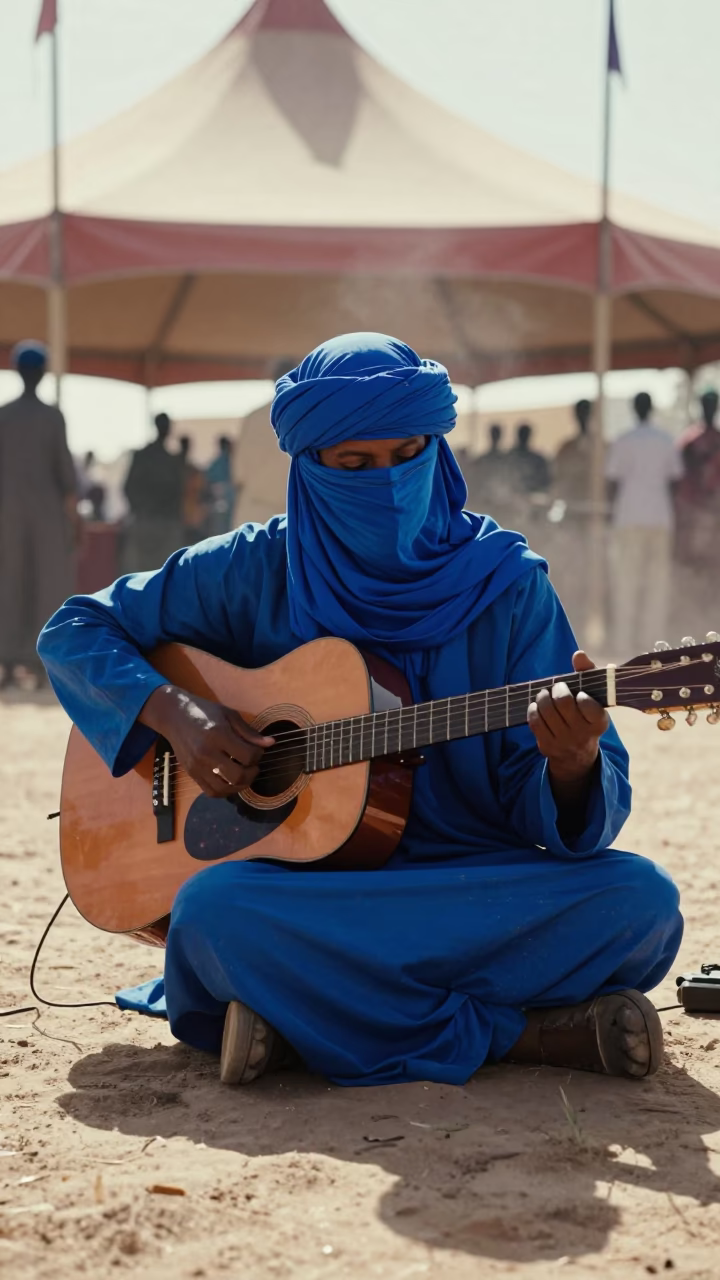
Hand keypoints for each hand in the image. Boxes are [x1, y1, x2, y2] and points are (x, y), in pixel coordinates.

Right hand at [140, 685, 273, 796]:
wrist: (174, 715)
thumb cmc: (204, 711)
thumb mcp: (229, 715)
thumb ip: (249, 732)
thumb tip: (271, 744)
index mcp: (218, 735)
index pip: (248, 756)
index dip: (259, 755)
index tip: (257, 750)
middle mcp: (207, 753)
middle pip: (238, 775)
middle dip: (252, 773)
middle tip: (253, 766)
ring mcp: (197, 766)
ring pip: (225, 788)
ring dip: (240, 785)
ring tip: (244, 775)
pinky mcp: (191, 773)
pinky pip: (211, 791)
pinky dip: (225, 791)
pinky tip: (230, 782)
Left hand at [527, 651, 608, 784]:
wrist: (578, 753)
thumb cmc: (587, 716)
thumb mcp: (594, 697)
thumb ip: (588, 673)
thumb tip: (578, 654)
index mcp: (599, 722)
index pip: (587, 704)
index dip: (580, 696)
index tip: (579, 694)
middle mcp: (582, 734)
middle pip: (562, 703)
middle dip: (558, 689)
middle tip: (558, 687)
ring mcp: (563, 742)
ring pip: (546, 712)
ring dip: (543, 697)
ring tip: (545, 694)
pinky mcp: (547, 746)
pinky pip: (535, 722)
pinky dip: (534, 709)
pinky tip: (537, 705)